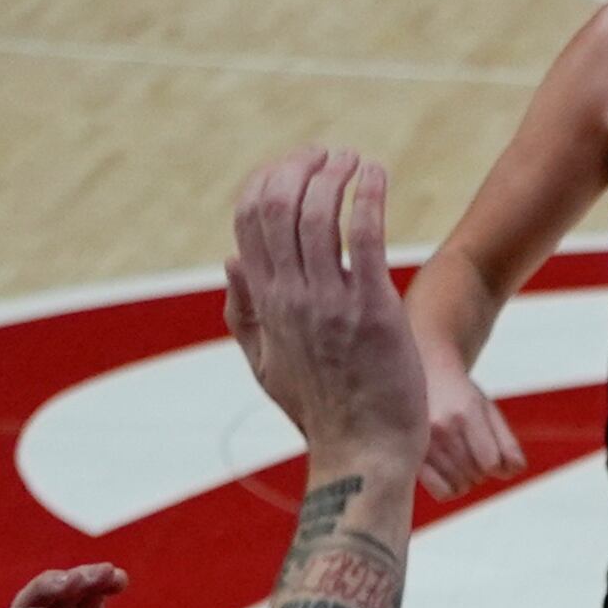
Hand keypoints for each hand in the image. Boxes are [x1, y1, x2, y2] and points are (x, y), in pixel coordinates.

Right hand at [224, 147, 429, 468]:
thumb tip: (230, 260)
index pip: (249, 221)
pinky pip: (364, 236)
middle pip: (278, 206)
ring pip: (319, 213)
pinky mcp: (373, 308)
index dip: (268, 180)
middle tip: (329, 154)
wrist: (363, 453)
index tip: (296, 166)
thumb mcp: (265, 366)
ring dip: (335, 174)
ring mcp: (330, 302)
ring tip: (355, 159)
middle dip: (301, 166)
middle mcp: (290, 296)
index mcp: (264, 304)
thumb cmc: (321, 411)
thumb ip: (244, 313)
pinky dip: (367, 195)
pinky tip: (377, 174)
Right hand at [418, 336, 524, 499]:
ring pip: (460, 485)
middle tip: (473, 452)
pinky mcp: (411, 457)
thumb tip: (515, 470)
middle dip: (482, 470)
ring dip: (467, 480)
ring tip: (461, 461)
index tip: (491, 454)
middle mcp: (442, 428)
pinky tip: (450, 476)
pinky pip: (441, 492)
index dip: (497, 464)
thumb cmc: (459, 397)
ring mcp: (423, 444)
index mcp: (466, 413)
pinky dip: (452, 490)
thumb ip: (506, 441)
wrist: (421, 379)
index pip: (491, 462)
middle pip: (476, 474)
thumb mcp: (488, 410)